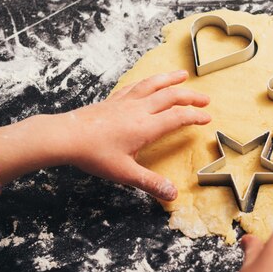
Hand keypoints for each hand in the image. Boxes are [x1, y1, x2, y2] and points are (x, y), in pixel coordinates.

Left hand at [0, 70, 210, 199]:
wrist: (64, 136)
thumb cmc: (94, 155)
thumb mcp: (125, 173)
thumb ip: (150, 183)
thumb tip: (173, 195)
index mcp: (146, 126)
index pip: (178, 117)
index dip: (195, 116)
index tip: (207, 118)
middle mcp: (139, 109)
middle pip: (171, 96)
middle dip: (191, 97)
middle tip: (205, 99)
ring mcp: (126, 101)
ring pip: (154, 84)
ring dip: (171, 79)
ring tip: (183, 75)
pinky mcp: (113, 100)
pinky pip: (136, 85)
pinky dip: (148, 81)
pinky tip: (149, 82)